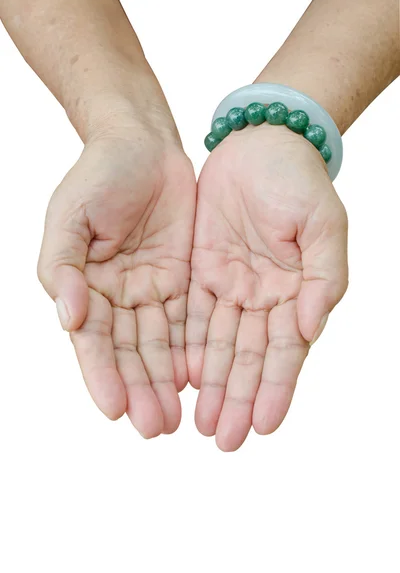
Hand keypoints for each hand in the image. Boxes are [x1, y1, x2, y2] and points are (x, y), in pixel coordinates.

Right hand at [38, 120, 195, 437]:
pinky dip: (190, 351)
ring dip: (164, 382)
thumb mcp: (71, 216)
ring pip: (158, 345)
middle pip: (128, 351)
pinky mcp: (181, 280)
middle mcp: (116, 296)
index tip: (116, 409)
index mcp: (84, 284)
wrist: (143, 144)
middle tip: (154, 428)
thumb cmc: (99, 175)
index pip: (92, 339)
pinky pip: (187, 321)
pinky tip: (196, 379)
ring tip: (175, 419)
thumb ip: (63, 266)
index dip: (102, 374)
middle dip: (139, 389)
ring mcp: (150, 290)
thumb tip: (68, 317)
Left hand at [187, 124, 347, 450]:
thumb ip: (325, 277)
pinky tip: (182, 379)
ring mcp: (232, 286)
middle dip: (237, 399)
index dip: (274, 388)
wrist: (259, 143)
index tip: (263, 425)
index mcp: (298, 291)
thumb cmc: (297, 179)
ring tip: (201, 424)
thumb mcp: (323, 224)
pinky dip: (187, 349)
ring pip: (218, 345)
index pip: (284, 350)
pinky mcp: (202, 271)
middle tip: (224, 440)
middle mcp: (264, 296)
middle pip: (248, 357)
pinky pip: (192, 316)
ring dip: (212, 385)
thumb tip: (312, 327)